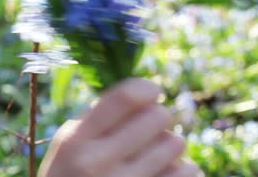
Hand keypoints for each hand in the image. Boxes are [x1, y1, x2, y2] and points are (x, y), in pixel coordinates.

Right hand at [39, 78, 201, 176]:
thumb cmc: (71, 174)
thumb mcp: (69, 143)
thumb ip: (96, 118)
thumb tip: (144, 93)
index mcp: (77, 140)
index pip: (124, 97)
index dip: (147, 88)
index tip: (153, 92)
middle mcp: (98, 162)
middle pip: (157, 116)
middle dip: (159, 117)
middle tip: (153, 125)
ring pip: (176, 143)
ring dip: (172, 143)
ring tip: (158, 151)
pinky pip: (188, 172)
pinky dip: (184, 168)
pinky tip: (169, 169)